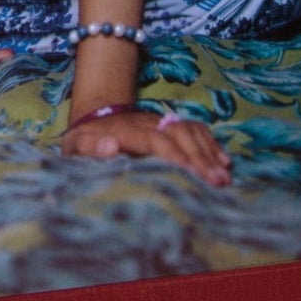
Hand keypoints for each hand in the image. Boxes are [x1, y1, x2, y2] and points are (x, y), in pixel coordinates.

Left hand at [60, 109, 231, 186]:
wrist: (92, 117)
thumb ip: (90, 147)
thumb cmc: (84, 141)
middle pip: (178, 135)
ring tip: (224, 177)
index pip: (156, 139)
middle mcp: (147, 122)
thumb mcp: (76, 145)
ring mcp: (159, 121)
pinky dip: (210, 143)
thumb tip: (110, 147)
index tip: (192, 175)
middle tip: (218, 183)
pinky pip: (193, 128)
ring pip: (189, 131)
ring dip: (208, 153)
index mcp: (125, 130)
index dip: (175, 155)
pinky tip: (223, 161)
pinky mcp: (167, 124)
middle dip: (199, 158)